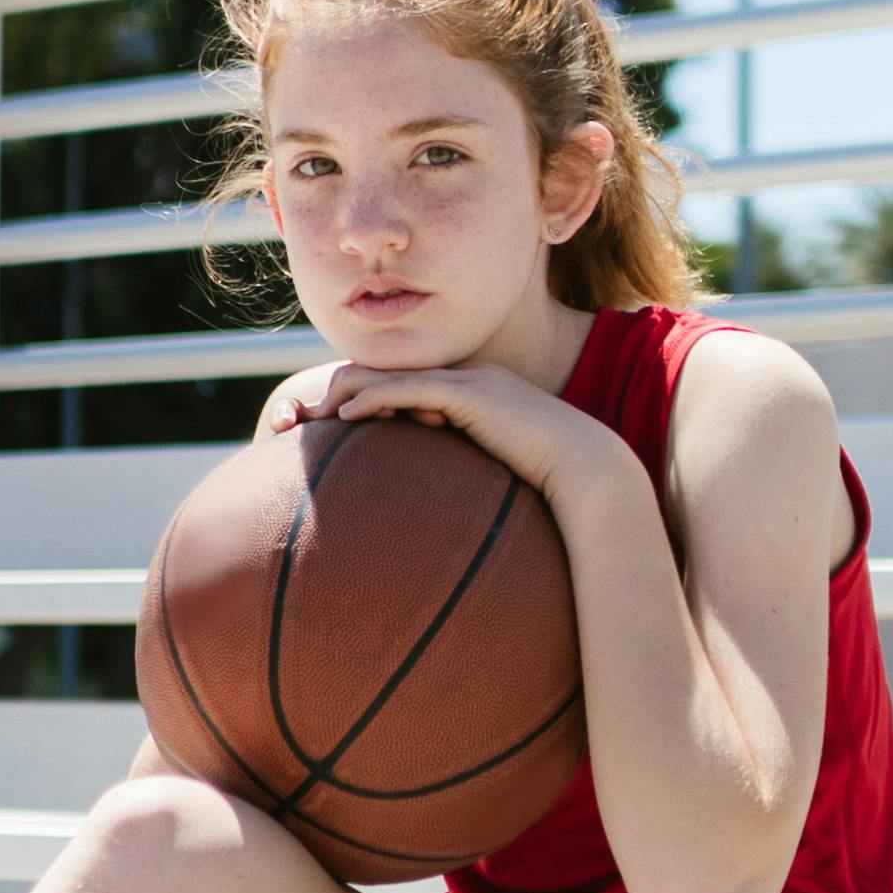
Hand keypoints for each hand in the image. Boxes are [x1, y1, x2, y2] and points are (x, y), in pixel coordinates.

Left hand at [288, 355, 607, 504]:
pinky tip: (346, 417)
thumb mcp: (495, 479)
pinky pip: (410, 389)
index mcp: (468, 393)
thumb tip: (440, 522)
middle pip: (389, 371)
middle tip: (306, 418)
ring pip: (393, 374)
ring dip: (348, 391)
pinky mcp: (470, 394)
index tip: (329, 426)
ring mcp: (468, 381)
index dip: (363, 398)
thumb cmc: (547, 482)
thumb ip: (463, 484)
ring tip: (315, 416)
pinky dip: (374, 398)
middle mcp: (464, 378)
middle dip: (343, 389)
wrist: (586, 468)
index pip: (403, 384)